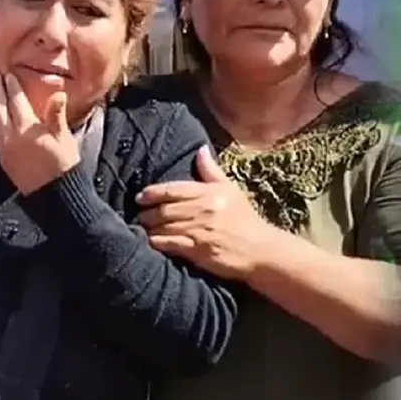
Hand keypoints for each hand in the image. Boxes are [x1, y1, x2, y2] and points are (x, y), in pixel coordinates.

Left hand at [0, 70, 80, 194]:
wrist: (55, 194)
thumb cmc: (64, 165)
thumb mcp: (64, 139)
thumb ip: (56, 116)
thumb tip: (58, 94)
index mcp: (27, 130)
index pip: (17, 102)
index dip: (13, 87)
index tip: (9, 73)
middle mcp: (10, 137)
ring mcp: (4, 147)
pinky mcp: (3, 157)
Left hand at [137, 147, 272, 280]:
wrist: (259, 249)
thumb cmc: (243, 218)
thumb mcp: (230, 190)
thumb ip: (211, 170)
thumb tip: (200, 149)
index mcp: (209, 193)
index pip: (173, 189)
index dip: (152, 192)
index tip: (141, 196)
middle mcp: (203, 209)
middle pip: (164, 209)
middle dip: (147, 212)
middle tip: (140, 214)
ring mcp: (199, 230)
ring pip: (163, 226)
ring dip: (149, 227)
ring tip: (144, 228)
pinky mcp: (197, 250)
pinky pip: (168, 243)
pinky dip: (156, 241)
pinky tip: (152, 241)